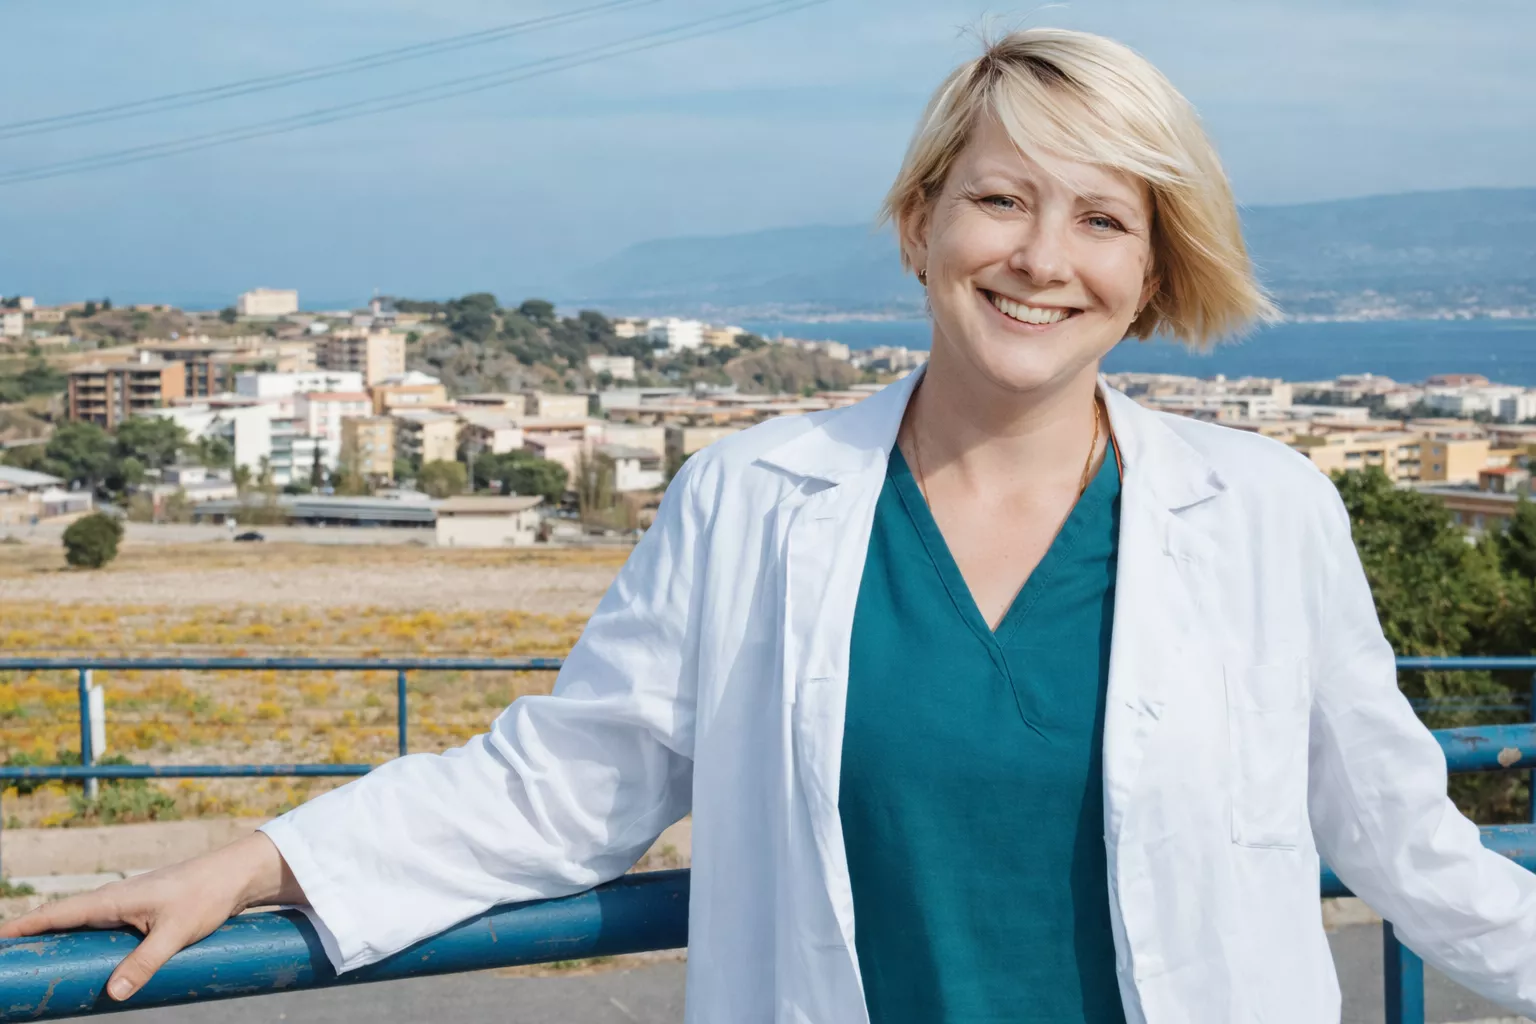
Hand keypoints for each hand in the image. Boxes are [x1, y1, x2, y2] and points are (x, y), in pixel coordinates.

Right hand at [0, 831, 305, 1001]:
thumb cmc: (206, 896)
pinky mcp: (142, 912)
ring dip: (59, 940)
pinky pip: (102, 928)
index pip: (57, 913)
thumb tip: (113, 994)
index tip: (0, 938)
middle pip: (63, 920)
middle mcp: (114, 899)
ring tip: (38, 963)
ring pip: (82, 924)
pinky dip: (84, 940)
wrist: (236, 876)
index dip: (25, 926)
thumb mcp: (175, 933)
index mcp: (113, 898)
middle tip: (14, 961)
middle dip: (35, 937)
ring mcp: (127, 904)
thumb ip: (145, 963)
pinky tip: (82, 957)